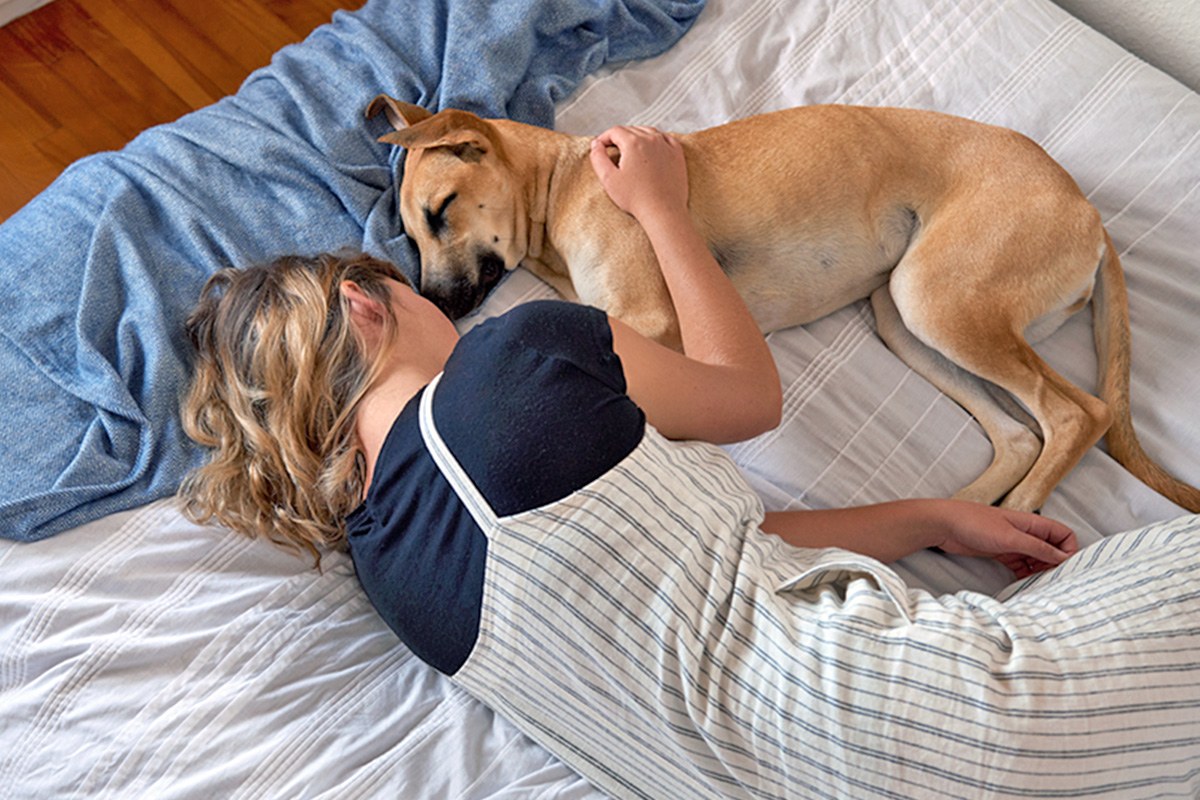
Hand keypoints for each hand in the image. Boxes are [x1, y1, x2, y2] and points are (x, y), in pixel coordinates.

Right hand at [589, 126, 687, 223]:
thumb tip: (596, 144)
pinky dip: (656, 139)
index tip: (601, 146)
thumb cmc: (637, 198)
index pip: (615, 131)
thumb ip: (598, 158)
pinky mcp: (677, 154)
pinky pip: (665, 138)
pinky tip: (651, 146)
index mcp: (634, 143)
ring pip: (648, 131)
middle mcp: (651, 140)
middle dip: (619, 137)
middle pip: (631, 130)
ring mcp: (666, 145)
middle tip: (612, 149)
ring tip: (629, 148)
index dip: (605, 137)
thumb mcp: (608, 179)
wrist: (663, 211)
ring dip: (636, 136)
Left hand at [934, 500, 1077, 577]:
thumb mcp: (1010, 537)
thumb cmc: (975, 523)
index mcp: (1032, 523)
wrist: (944, 525)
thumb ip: (1037, 547)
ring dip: (1040, 572)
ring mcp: (1014, 543)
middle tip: (1053, 582)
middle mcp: (1026, 533)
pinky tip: (1024, 585)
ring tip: (1039, 586)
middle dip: (1055, 565)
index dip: (1069, 551)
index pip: (1063, 535)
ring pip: (1037, 560)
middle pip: (1052, 550)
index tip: (1065, 568)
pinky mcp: (1002, 553)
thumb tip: (1063, 557)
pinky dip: (1025, 575)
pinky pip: (1021, 566)